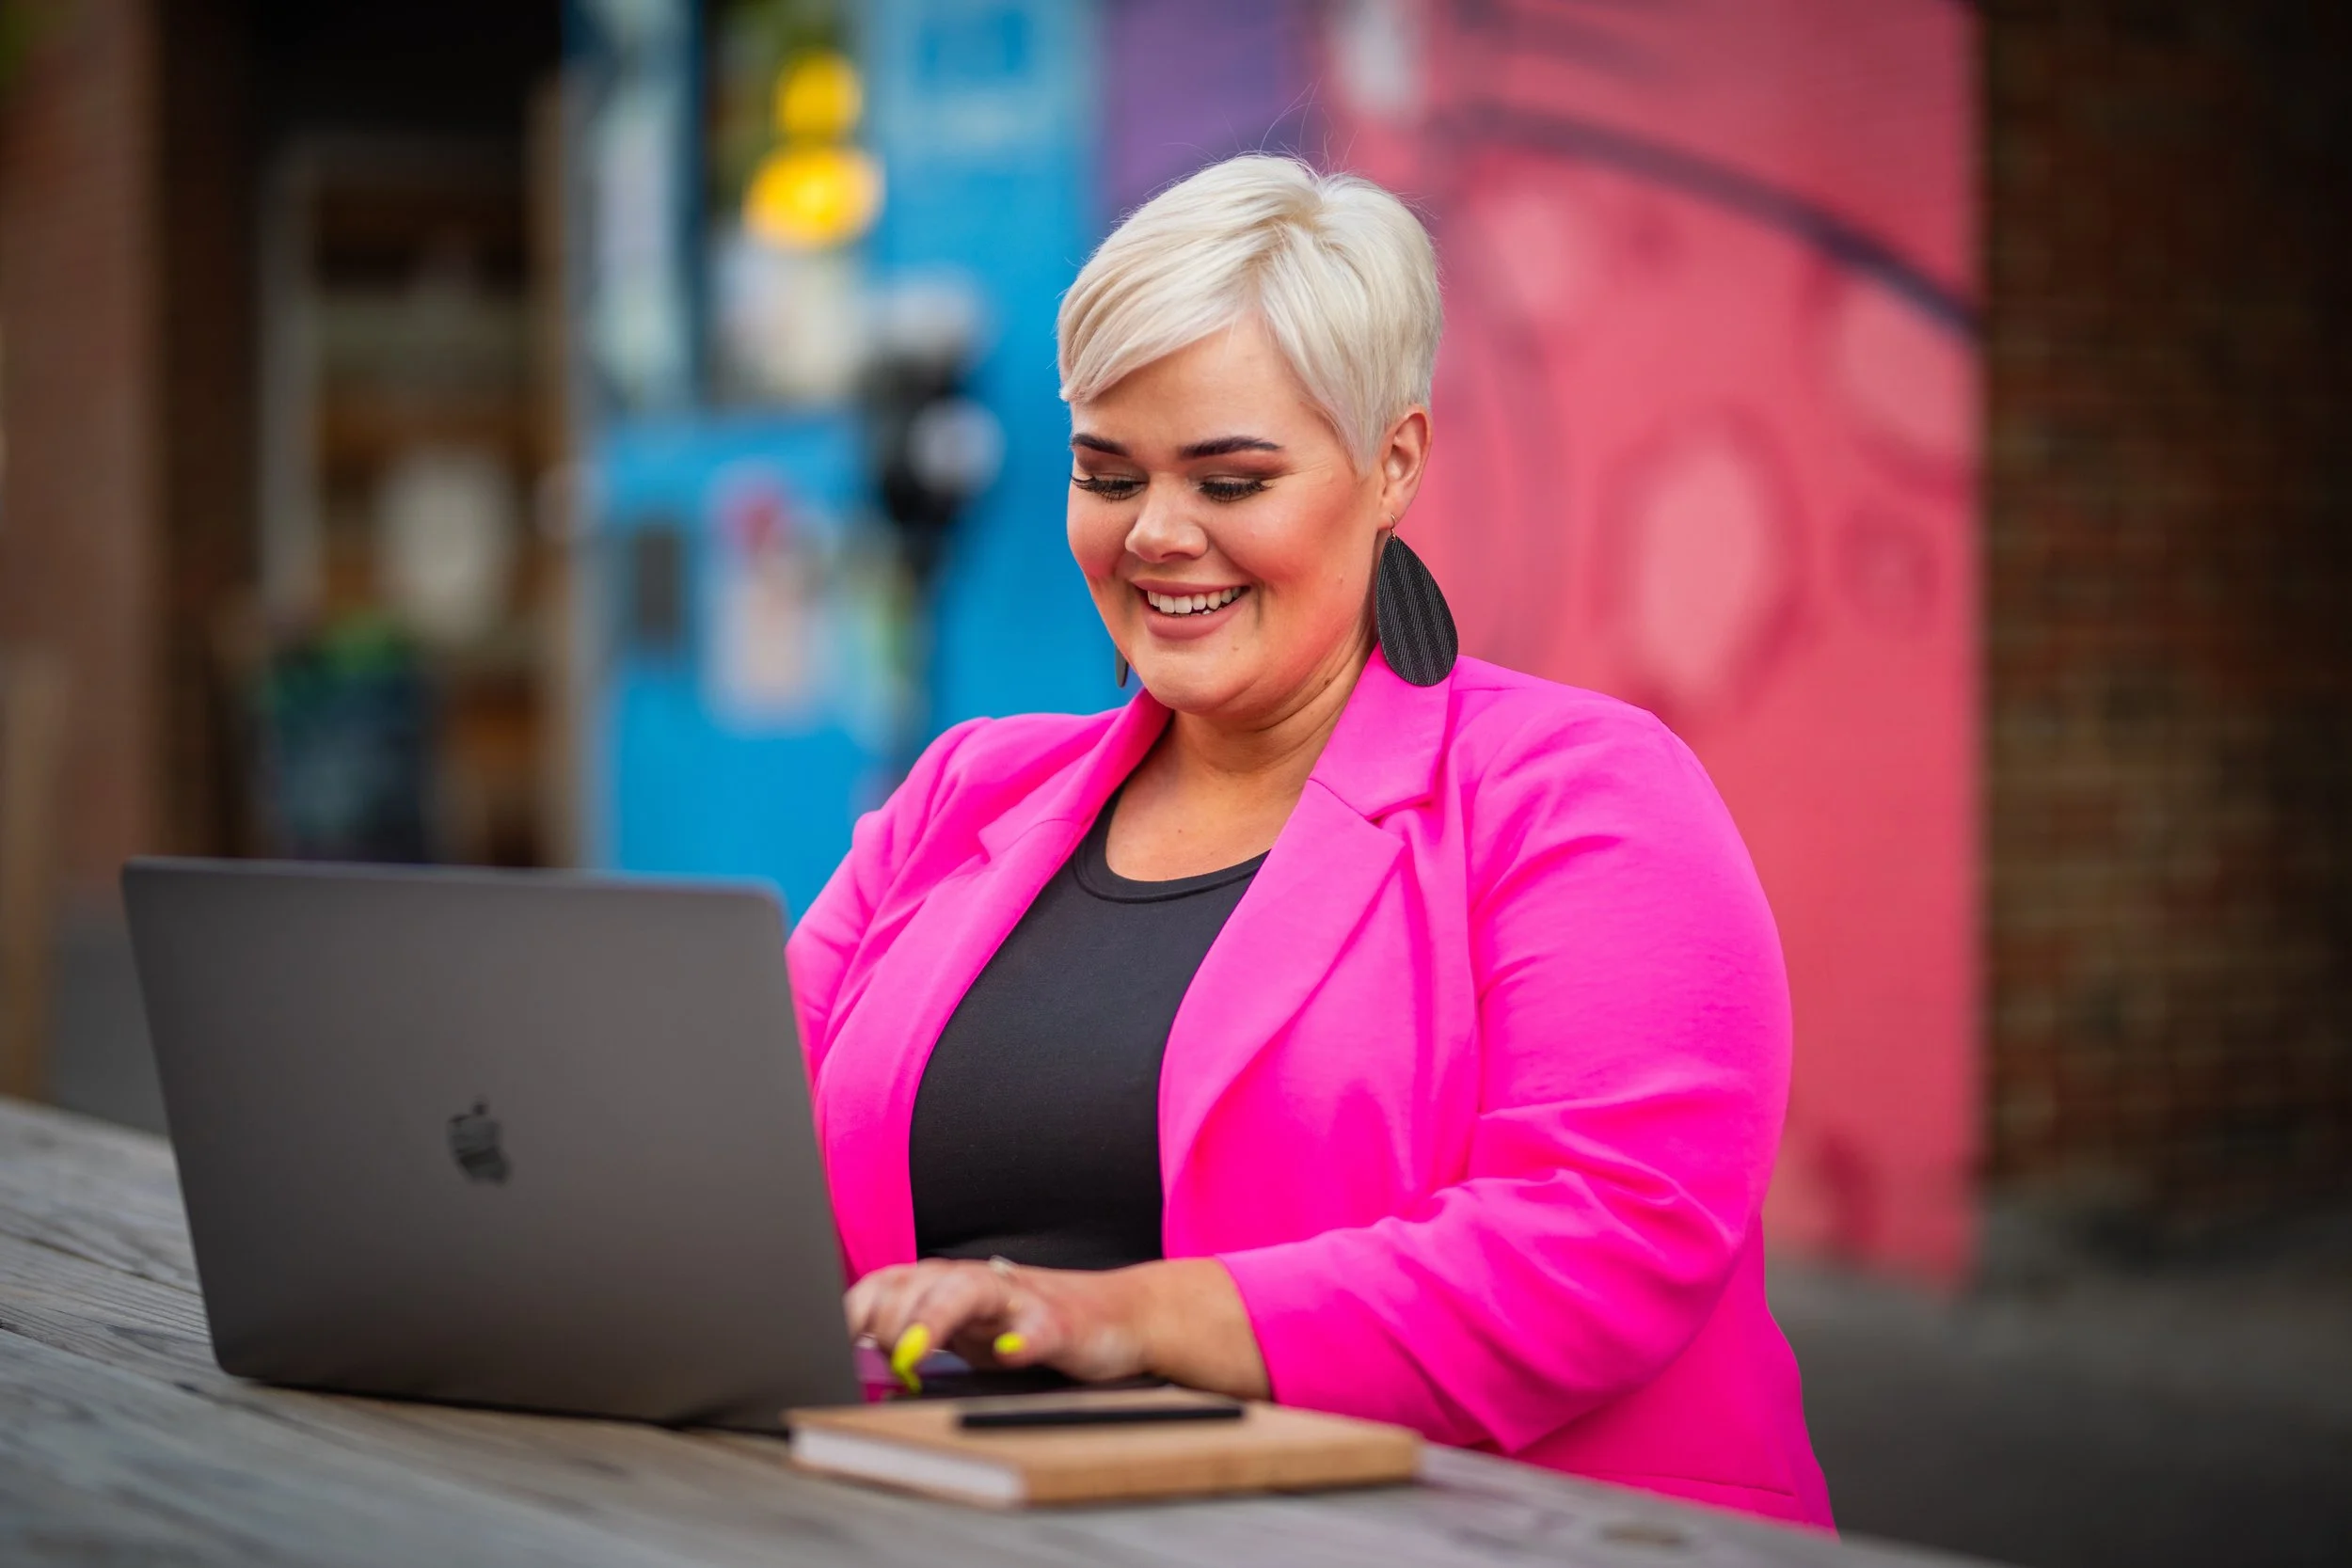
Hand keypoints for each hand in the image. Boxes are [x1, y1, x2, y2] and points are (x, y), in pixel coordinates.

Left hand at [842, 1256, 1268, 1397]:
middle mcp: (977, 1283)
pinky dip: (1023, 1339)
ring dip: (935, 1319)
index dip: (851, 1313)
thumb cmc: (1029, 1326)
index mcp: (945, 1285)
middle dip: (887, 1320)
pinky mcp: (1062, 1323)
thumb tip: (847, 1358)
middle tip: (872, 1360)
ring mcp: (1021, 1299)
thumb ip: (910, 1337)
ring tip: (913, 1351)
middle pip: (916, 1284)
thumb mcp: (963, 1334)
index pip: (884, 1286)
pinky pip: (1040, 1327)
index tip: (823, 1347)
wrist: (1120, 1317)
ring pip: (968, 1292)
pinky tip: (1010, 1352)